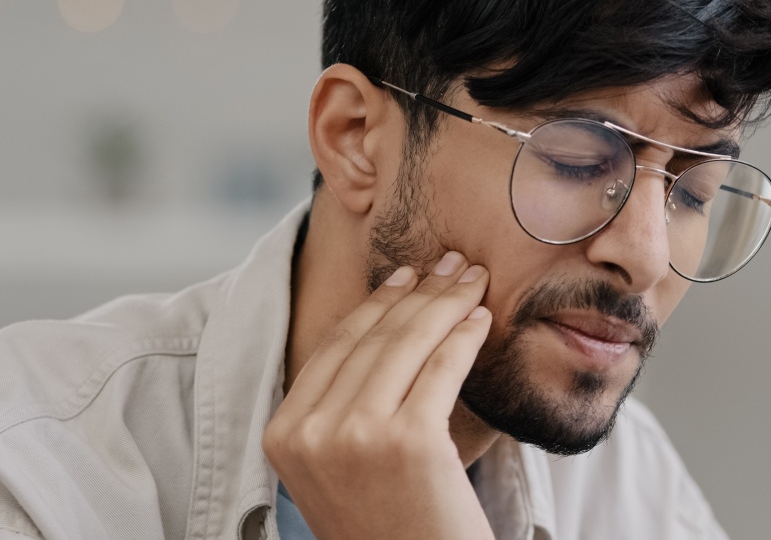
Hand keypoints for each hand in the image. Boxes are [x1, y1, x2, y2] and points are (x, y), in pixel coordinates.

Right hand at [262, 251, 495, 539]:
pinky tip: (482, 319)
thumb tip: (388, 321)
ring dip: (447, 303)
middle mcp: (311, 433)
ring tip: (474, 280)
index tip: (406, 275)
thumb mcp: (340, 465)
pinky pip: (442, 368)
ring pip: (407, 345)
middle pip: (373, 339)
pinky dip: (465, 336)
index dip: (376, 303)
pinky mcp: (410, 442)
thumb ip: (341, 406)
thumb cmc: (388, 524)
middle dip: (419, 292)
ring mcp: (356, 437)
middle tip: (453, 263)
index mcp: (283, 434)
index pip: (336, 347)